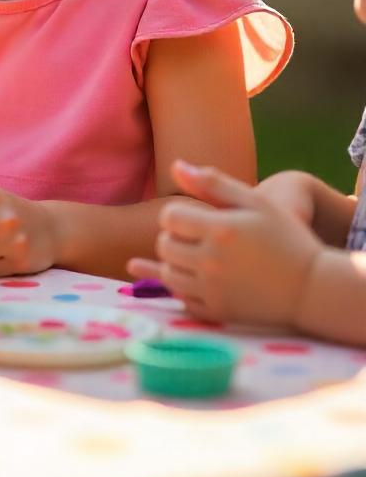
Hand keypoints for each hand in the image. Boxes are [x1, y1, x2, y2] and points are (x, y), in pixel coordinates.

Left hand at [128, 160, 319, 327]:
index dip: (176, 215)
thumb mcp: (256, 202)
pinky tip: (201, 278)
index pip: (170, 217)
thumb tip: (175, 165)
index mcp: (220, 230)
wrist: (310, 287)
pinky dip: (185, 287)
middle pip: (165, 246)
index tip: (193, 217)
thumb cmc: (286, 237)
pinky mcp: (216, 311)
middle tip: (195, 236)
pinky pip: (182, 298)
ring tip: (197, 255)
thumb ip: (213, 183)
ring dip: (175, 263)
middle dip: (174, 237)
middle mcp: (211, 261)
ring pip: (169, 274)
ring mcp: (213, 289)